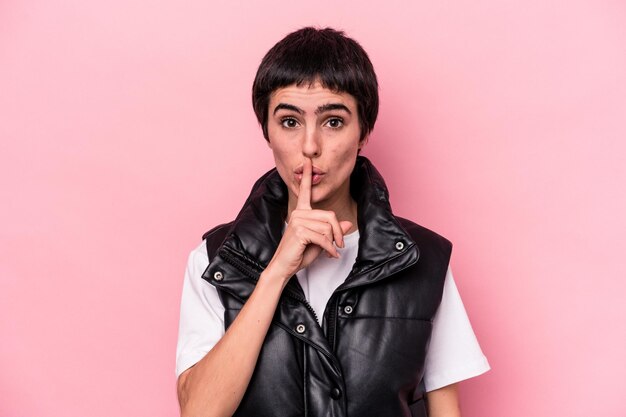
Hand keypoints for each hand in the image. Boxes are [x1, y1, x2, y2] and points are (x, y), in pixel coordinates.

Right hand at [265, 158, 352, 282]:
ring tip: (331, 251)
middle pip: (329, 216)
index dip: (308, 176)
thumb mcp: (321, 241)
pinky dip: (330, 249)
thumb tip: (348, 223)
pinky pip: (324, 238)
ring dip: (333, 243)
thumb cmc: (299, 254)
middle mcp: (299, 213)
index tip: (308, 162)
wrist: (283, 267)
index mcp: (302, 212)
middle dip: (338, 233)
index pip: (306, 191)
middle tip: (339, 245)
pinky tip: (329, 255)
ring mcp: (298, 221)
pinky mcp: (299, 231)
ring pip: (328, 227)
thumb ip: (332, 231)